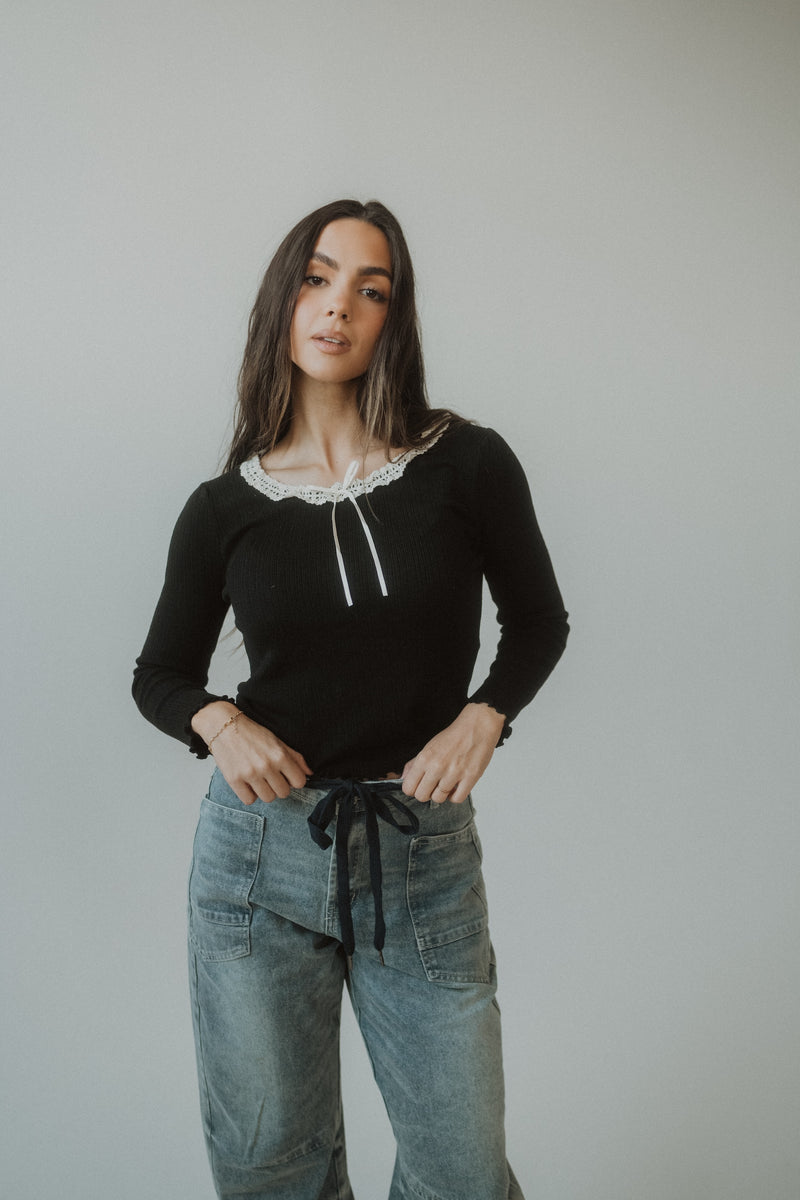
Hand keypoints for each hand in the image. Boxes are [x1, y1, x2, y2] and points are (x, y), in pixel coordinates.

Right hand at [192, 702, 311, 805]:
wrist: (224, 726)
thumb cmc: (252, 733)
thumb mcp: (277, 741)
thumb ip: (295, 757)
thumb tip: (309, 773)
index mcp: (279, 755)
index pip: (300, 782)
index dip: (294, 780)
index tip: (287, 776)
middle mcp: (266, 766)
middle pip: (284, 793)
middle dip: (279, 786)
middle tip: (271, 777)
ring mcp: (250, 774)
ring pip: (268, 798)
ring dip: (265, 791)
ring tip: (259, 779)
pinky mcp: (234, 780)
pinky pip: (249, 800)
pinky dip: (249, 794)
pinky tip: (248, 783)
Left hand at [401, 703, 505, 804]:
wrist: (477, 727)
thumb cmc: (454, 736)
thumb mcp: (429, 746)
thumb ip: (415, 764)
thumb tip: (403, 777)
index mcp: (425, 758)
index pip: (408, 787)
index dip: (413, 789)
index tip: (418, 786)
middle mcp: (437, 766)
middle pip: (421, 796)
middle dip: (426, 793)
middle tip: (432, 786)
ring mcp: (454, 773)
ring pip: (438, 799)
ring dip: (441, 794)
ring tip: (446, 784)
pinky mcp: (469, 778)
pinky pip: (457, 799)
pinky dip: (455, 797)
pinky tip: (455, 788)